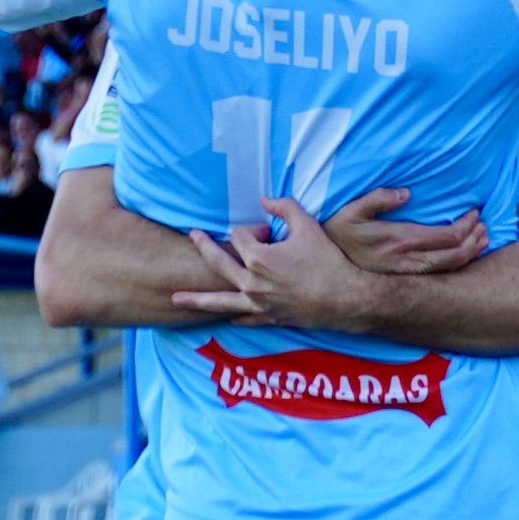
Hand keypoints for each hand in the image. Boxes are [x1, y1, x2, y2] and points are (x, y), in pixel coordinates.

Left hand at [173, 199, 385, 334]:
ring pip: (219, 301)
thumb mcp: (308, 226)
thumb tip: (265, 200)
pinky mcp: (268, 317)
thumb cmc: (327, 261)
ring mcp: (257, 303)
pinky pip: (244, 318)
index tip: (270, 232)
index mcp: (258, 258)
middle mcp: (251, 282)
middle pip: (218, 263)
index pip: (241, 237)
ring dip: (195, 299)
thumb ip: (285, 207)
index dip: (254, 230)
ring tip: (174, 299)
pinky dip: (234, 317)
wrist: (344, 298)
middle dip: (204, 248)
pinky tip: (224, 318)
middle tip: (192, 237)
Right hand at [321, 183, 486, 276]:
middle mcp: (408, 260)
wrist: (325, 270)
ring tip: (483, 239)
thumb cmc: (338, 233)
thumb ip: (379, 199)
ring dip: (471, 254)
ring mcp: (408, 273)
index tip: (475, 213)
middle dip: (474, 240)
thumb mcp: (352, 211)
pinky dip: (458, 265)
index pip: (446, 237)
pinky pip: (440, 274)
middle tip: (484, 225)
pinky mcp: (405, 278)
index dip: (466, 226)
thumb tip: (406, 194)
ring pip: (450, 268)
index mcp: (400, 240)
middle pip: (454, 255)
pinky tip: (466, 255)